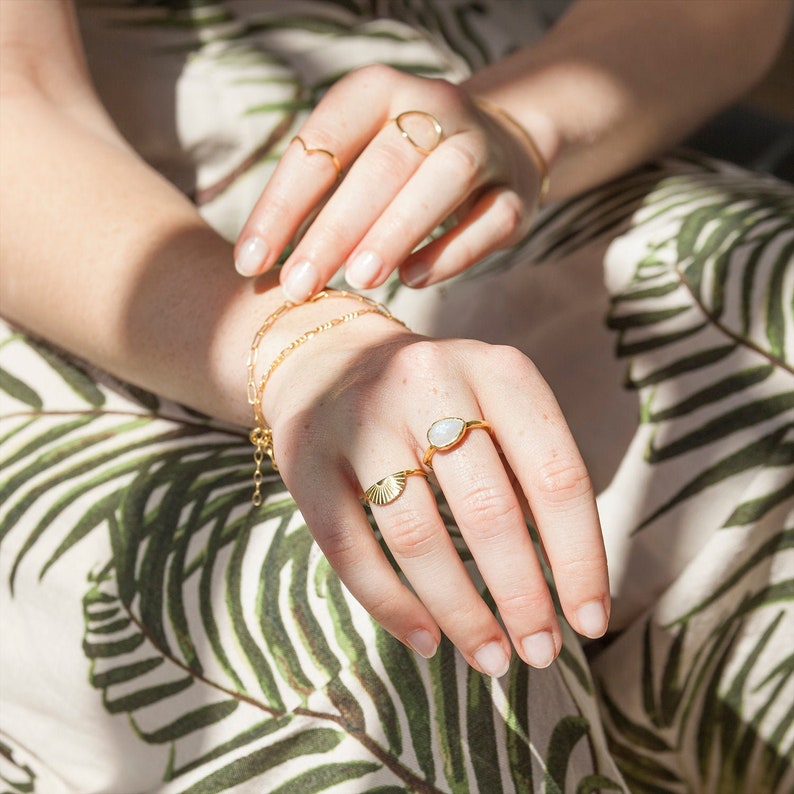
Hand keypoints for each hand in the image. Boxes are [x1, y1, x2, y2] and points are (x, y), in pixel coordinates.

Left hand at [234, 64, 545, 301]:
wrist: (496, 143)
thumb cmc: (401, 164)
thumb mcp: (355, 158)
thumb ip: (318, 200)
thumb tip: (266, 269)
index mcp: (378, 91)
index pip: (322, 142)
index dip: (281, 205)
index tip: (250, 264)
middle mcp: (434, 105)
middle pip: (384, 164)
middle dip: (336, 229)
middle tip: (299, 286)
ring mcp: (482, 145)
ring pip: (445, 180)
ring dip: (398, 231)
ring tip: (359, 280)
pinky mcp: (516, 191)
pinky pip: (492, 219)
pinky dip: (453, 251)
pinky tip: (413, 281)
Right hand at [261, 309, 608, 674]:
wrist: (327, 361)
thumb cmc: (433, 401)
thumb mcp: (492, 407)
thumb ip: (528, 473)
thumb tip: (568, 587)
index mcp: (497, 370)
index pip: (557, 474)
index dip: (581, 558)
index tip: (592, 621)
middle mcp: (428, 382)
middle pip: (489, 509)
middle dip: (524, 597)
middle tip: (541, 652)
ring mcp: (362, 419)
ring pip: (417, 535)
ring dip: (462, 613)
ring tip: (491, 658)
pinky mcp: (306, 459)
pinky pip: (351, 549)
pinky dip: (393, 606)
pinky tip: (428, 640)